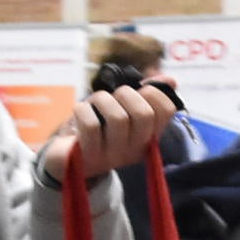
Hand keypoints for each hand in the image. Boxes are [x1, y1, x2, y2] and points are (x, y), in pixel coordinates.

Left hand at [39, 83, 177, 181]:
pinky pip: (91, 125)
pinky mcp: (88, 157)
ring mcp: (112, 156)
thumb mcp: (122, 110)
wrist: (67, 159)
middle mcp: (134, 149)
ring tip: (94, 103)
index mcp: (147, 137)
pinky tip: (80, 111)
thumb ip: (144, 95)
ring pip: (117, 118)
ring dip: (102, 99)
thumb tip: (171, 80)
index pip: (167, 111)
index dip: (154, 92)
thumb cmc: (98, 129)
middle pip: (144, 115)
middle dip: (127, 94)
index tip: (139, 90)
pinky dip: (82, 110)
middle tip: (115, 96)